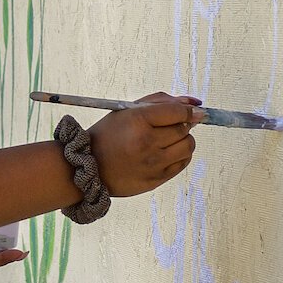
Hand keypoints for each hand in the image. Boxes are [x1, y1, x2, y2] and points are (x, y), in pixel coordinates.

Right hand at [86, 91, 201, 196]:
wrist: (88, 168)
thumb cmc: (106, 136)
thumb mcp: (125, 111)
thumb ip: (159, 102)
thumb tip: (193, 103)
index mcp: (137, 122)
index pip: (176, 112)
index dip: (189, 110)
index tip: (194, 110)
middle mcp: (146, 143)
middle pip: (184, 129)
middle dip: (183, 123)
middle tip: (173, 123)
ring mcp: (153, 164)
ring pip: (188, 146)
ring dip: (184, 140)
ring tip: (169, 139)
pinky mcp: (156, 179)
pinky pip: (182, 163)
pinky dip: (180, 155)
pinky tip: (166, 151)